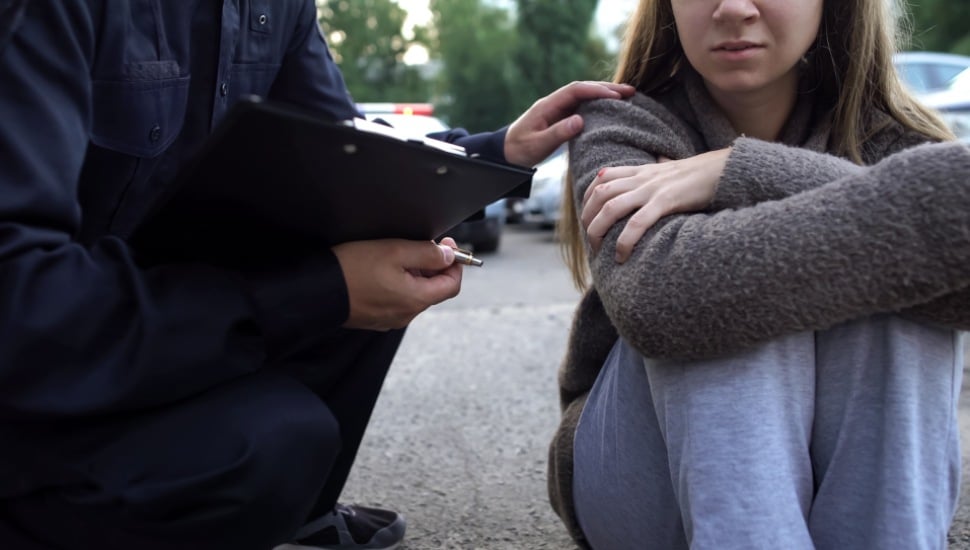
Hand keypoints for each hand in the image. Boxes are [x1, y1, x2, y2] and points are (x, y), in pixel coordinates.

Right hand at [332, 237, 461, 330]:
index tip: (447, 244)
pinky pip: (397, 300)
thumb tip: (448, 256)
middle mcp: (407, 314)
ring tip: (399, 255)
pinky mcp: (376, 318)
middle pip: (434, 290)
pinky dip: (399, 284)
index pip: (452, 285)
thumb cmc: (353, 269)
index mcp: (416, 299)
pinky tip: (383, 271)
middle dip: (434, 267)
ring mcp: (391, 318)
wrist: (317, 291)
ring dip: (416, 275)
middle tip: (422, 245)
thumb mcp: (395, 251)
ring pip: (415, 294)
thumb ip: (427, 254)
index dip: (455, 263)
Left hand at [504, 81, 635, 166]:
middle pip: (583, 89)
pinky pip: (582, 107)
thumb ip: (558, 133)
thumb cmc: (519, 150)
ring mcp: (557, 109)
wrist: (505, 154)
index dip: (596, 91)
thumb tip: (580, 120)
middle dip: (607, 88)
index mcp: (547, 105)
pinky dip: (598, 106)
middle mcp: (554, 103)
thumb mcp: (538, 144)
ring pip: (584, 97)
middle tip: (630, 92)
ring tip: (627, 97)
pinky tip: (612, 109)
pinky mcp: (560, 118)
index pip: (575, 91)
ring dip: (604, 95)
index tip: (615, 96)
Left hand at [582, 148, 730, 261]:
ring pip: (611, 207)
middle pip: (600, 193)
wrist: (726, 169)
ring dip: (597, 230)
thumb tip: (658, 164)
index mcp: (642, 170)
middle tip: (590, 241)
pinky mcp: (666, 201)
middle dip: (587, 218)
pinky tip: (621, 256)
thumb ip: (658, 170)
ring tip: (597, 250)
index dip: (588, 197)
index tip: (587, 216)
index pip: (602, 178)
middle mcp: (642, 178)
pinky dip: (624, 241)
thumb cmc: (702, 175)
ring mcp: (652, 189)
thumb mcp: (673, 170)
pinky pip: (637, 222)